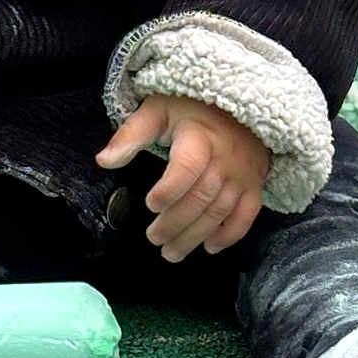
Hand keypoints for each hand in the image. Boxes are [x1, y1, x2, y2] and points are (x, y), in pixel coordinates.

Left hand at [95, 95, 268, 260]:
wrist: (238, 105)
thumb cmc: (191, 108)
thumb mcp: (158, 109)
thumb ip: (131, 135)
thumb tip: (104, 160)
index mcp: (199, 137)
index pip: (187, 167)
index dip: (169, 189)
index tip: (151, 204)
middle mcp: (224, 158)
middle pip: (200, 197)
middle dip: (175, 223)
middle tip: (154, 239)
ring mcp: (242, 174)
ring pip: (219, 211)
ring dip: (195, 236)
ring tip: (171, 252)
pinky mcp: (254, 184)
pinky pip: (247, 214)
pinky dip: (230, 234)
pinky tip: (210, 246)